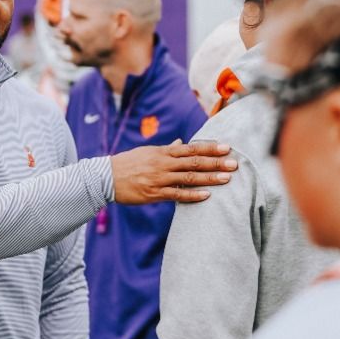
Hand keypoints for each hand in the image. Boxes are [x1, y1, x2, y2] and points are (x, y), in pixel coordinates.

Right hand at [110, 141, 235, 203]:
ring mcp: (159, 179)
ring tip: (227, 179)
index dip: (210, 148)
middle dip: (216, 163)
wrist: (105, 178)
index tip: (226, 148)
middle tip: (234, 163)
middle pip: (194, 162)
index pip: (191, 149)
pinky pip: (177, 195)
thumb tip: (181, 143)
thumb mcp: (148, 152)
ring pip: (189, 178)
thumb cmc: (128, 163)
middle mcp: (163, 164)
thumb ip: (167, 149)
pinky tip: (207, 195)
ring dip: (209, 178)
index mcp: (163, 152)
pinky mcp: (155, 194)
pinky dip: (192, 195)